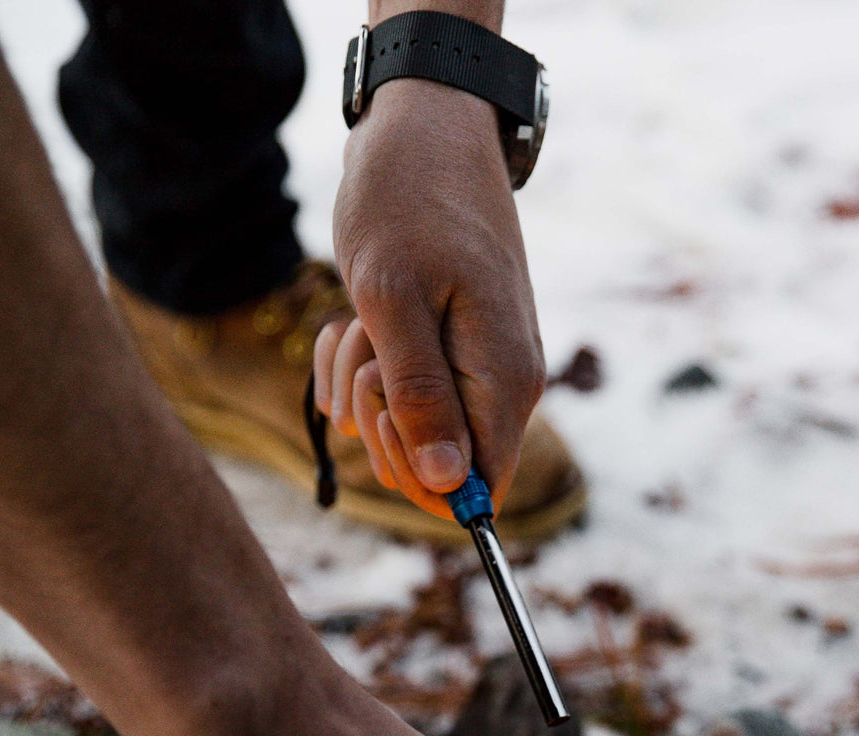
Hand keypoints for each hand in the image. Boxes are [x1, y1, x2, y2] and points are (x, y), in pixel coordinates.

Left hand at [314, 78, 544, 521]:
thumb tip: (448, 485)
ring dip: (365, 389)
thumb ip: (421, 396)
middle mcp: (507, 383)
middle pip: (441, 471)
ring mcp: (483, 365)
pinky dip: (364, 368)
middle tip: (366, 359)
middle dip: (383, 427)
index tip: (380, 418)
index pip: (479, 491)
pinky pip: (405, 394)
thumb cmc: (406, 198)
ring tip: (359, 324)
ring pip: (414, 430)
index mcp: (505, 381)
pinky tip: (351, 325)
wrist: (426, 121)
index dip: (420, 480)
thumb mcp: (392, 299)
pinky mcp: (457, 348)